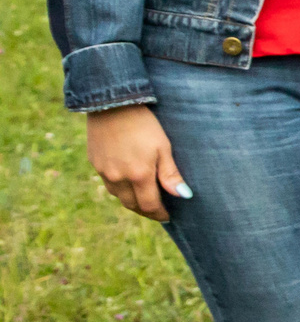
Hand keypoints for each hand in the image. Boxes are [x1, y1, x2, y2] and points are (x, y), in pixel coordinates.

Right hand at [87, 104, 188, 221]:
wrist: (112, 104)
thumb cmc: (144, 125)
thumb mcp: (163, 147)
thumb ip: (170, 174)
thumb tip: (183, 196)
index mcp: (138, 175)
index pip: (149, 205)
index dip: (159, 214)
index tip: (168, 216)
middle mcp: (118, 178)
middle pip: (132, 205)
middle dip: (146, 210)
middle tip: (157, 210)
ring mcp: (103, 171)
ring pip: (118, 196)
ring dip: (131, 201)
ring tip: (144, 198)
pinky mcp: (94, 163)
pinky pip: (108, 184)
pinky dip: (120, 189)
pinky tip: (128, 182)